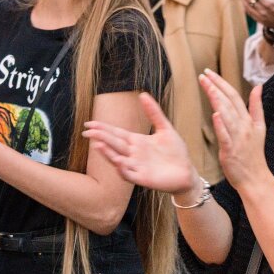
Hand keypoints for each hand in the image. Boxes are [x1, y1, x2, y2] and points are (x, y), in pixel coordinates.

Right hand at [84, 92, 198, 196]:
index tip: (89, 123)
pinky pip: (130, 175)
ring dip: (108, 153)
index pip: (116, 133)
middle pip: (114, 144)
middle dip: (101, 138)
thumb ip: (154, 112)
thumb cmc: (175, 151)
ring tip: (98, 145)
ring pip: (118, 159)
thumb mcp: (165, 128)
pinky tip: (119, 161)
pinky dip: (123, 170)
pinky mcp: (144, 179)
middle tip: (87, 132)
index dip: (103, 128)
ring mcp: (137, 167)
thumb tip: (143, 94)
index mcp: (136, 142)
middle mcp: (133, 154)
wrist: (187, 172)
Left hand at [200, 69, 270, 189]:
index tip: (210, 73)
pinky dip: (221, 124)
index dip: (222, 83)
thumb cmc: (254, 155)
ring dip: (216, 99)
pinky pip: (225, 136)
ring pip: (226, 114)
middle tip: (203, 75)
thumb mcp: (260, 127)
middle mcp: (243, 126)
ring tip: (206, 85)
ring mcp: (237, 138)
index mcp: (248, 120)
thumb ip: (257, 106)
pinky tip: (215, 113)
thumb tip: (258, 87)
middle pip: (229, 101)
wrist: (255, 178)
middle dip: (216, 86)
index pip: (234, 96)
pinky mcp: (230, 151)